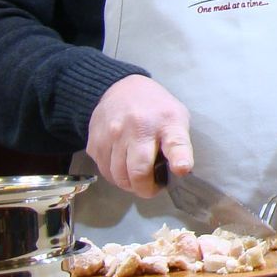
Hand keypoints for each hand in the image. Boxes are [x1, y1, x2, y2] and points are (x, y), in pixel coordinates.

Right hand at [86, 74, 192, 198]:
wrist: (120, 88)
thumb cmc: (155, 109)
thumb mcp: (176, 118)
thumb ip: (178, 144)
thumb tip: (177, 173)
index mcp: (166, 122)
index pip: (175, 142)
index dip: (179, 158)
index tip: (181, 168)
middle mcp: (138, 128)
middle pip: (138, 171)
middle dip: (145, 188)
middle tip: (151, 188)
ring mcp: (113, 135)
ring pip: (118, 176)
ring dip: (129, 184)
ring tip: (137, 178)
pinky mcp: (94, 143)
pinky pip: (104, 171)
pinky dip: (114, 176)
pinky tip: (122, 168)